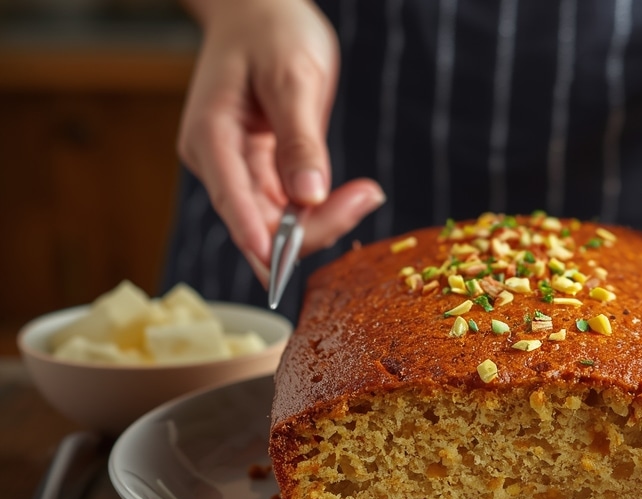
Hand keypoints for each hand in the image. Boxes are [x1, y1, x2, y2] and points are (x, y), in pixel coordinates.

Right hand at [178, 0, 383, 285]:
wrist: (261, 13)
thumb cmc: (271, 31)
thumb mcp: (292, 77)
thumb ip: (300, 139)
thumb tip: (309, 196)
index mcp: (210, 136)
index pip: (232, 200)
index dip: (257, 237)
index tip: (280, 267)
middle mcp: (218, 164)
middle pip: (260, 223)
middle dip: (313, 225)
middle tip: (368, 197)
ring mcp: (239, 173)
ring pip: (279, 225)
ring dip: (324, 219)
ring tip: (367, 193)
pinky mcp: (262, 176)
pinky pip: (291, 211)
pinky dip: (323, 210)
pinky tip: (355, 194)